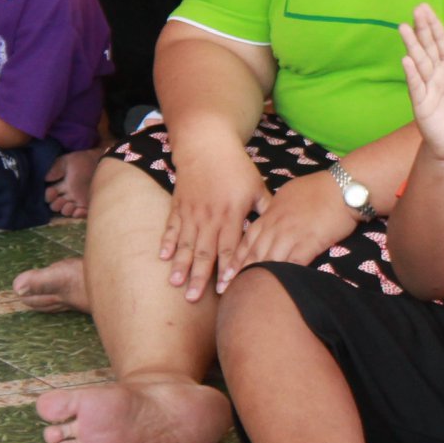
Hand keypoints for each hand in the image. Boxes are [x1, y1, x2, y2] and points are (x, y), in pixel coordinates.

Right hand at [161, 146, 269, 301]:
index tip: (226, 289)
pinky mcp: (179, 205)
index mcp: (231, 214)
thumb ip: (266, 209)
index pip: (230, 247)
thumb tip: (280, 230)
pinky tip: (163, 257)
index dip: (228, 269)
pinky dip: (167, 242)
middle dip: (199, 276)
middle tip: (193, 297)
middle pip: (205, 251)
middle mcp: (210, 217)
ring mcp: (192, 212)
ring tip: (175, 283)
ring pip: (186, 243)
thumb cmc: (236, 167)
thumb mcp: (257, 186)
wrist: (206, 145)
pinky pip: (172, 227)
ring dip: (180, 264)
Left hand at [221, 171, 355, 289]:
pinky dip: (284, 275)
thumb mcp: (289, 194)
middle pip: (253, 253)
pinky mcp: (309, 242)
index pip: (247, 239)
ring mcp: (292, 234)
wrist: (343, 186)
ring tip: (247, 295)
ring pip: (269, 260)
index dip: (235, 258)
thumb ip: (276, 209)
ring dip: (258, 278)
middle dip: (239, 273)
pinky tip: (278, 288)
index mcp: (271, 214)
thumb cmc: (319, 188)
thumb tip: (269, 217)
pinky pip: (293, 263)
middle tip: (226, 290)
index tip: (225, 274)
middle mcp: (276, 225)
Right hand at [399, 2, 443, 161]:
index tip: (426, 8)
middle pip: (428, 47)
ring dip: (412, 45)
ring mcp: (428, 87)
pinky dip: (411, 73)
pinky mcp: (422, 104)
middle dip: (422, 28)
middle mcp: (437, 74)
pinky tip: (407, 60)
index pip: (441, 42)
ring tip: (404, 27)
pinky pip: (417, 86)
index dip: (434, 25)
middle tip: (416, 9)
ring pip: (419, 62)